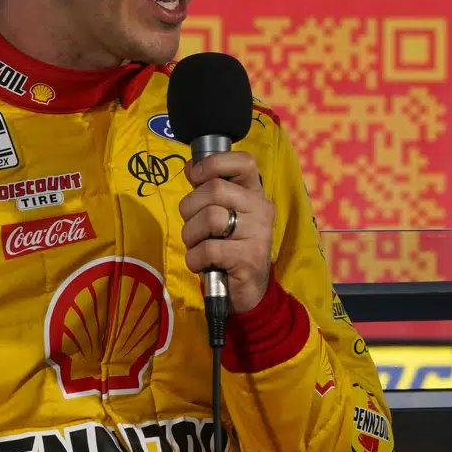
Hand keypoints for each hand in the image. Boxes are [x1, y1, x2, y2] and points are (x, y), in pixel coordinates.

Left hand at [179, 150, 275, 312]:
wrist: (247, 289)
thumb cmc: (229, 246)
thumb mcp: (224, 213)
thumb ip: (210, 190)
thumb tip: (190, 166)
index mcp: (255, 193)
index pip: (244, 161)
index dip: (213, 164)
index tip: (195, 177)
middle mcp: (261, 208)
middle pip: (215, 189)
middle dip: (190, 207)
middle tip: (192, 224)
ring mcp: (258, 233)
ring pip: (210, 218)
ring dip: (191, 235)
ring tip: (198, 246)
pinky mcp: (249, 258)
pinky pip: (207, 249)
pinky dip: (194, 259)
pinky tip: (202, 264)